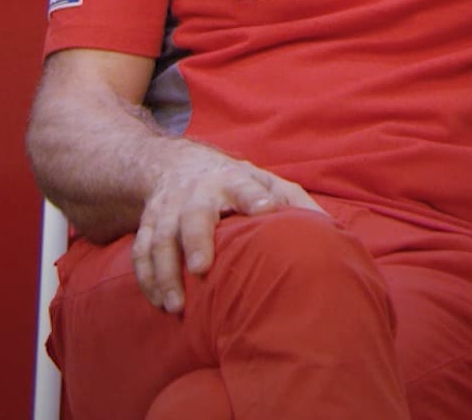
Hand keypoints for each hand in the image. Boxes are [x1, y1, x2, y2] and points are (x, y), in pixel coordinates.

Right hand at [132, 144, 323, 313]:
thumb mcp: (268, 182)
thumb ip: (295, 203)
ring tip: (176, 306)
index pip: (247, 187)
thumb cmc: (237, 184)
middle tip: (201, 268)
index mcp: (234, 180)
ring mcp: (168, 209)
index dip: (256, 197)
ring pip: (159, 239)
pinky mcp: (148, 224)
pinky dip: (146, 279)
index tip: (268, 209)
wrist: (179, 165)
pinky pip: (140, 252)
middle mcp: (198, 193)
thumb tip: (331, 233)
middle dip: (196, 240)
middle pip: (194, 215)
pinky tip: (158, 302)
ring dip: (165, 273)